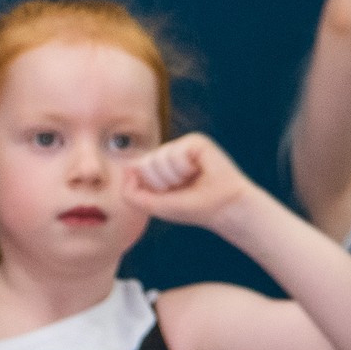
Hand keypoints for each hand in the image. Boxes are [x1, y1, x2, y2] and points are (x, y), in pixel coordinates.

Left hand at [125, 133, 252, 229]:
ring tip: (191, 180)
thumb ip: (131, 193)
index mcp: (157, 168)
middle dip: (161, 182)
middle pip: (144, 163)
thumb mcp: (154, 206)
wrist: (224, 208)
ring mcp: (181, 146)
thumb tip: (126, 168)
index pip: (135, 169)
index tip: (169, 194)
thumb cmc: (192, 208)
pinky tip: (199, 170)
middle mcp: (168, 154)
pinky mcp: (195, 141)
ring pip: (158, 158)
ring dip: (174, 176)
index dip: (150, 187)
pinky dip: (185, 168)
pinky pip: (176, 153)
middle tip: (182, 188)